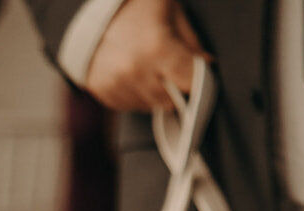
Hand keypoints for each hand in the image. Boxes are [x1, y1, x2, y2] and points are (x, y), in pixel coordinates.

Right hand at [84, 0, 209, 110]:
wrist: (96, 12)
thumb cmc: (136, 6)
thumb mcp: (171, 13)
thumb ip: (191, 43)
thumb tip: (208, 66)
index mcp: (156, 47)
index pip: (190, 83)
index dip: (196, 79)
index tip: (196, 75)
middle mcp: (133, 70)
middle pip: (169, 101)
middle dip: (173, 87)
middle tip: (167, 67)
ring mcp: (115, 83)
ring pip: (149, 107)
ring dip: (153, 93)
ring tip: (147, 68)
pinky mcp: (102, 91)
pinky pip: (130, 106)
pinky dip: (135, 94)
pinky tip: (132, 74)